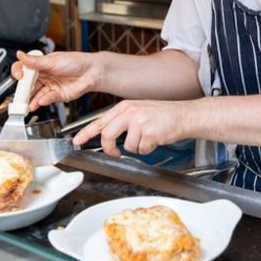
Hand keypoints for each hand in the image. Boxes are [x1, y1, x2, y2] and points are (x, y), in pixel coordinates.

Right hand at [12, 50, 101, 110]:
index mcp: (41, 64)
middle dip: (23, 90)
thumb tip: (20, 54)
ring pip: (36, 94)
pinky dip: (43, 100)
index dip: (19, 72)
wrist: (92, 72)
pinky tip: (40, 101)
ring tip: (27, 104)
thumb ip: (35, 61)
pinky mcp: (57, 95)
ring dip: (31, 99)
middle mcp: (44, 75)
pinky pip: (47, 99)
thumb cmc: (76, 61)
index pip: (24, 68)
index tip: (18, 76)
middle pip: (28, 84)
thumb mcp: (53, 60)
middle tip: (19, 95)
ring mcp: (50, 86)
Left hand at [71, 99, 189, 157]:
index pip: (100, 120)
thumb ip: (122, 121)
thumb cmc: (162, 115)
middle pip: (107, 135)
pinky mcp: (149, 133)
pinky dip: (147, 149)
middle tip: (115, 153)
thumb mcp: (138, 112)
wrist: (183, 115)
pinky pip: (141, 150)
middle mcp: (130, 112)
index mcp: (125, 107)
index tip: (76, 141)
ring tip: (147, 138)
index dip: (86, 132)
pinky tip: (155, 139)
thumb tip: (108, 135)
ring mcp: (140, 122)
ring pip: (127, 146)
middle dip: (109, 149)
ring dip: (136, 147)